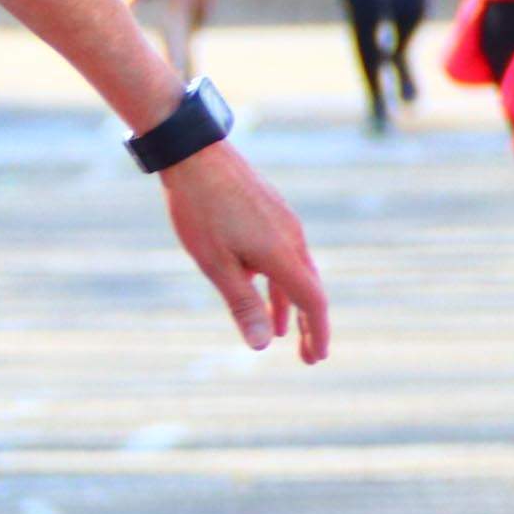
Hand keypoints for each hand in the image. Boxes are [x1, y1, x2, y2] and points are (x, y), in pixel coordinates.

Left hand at [159, 143, 328, 361]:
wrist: (194, 155)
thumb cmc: (200, 211)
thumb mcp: (216, 264)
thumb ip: (242, 304)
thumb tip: (262, 345)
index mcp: (283, 254)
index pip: (312, 301)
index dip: (318, 332)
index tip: (317, 358)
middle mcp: (292, 238)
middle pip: (309, 289)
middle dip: (309, 325)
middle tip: (308, 356)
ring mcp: (283, 222)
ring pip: (294, 272)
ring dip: (289, 303)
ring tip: (283, 331)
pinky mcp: (270, 212)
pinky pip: (282, 254)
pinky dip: (277, 279)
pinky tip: (260, 287)